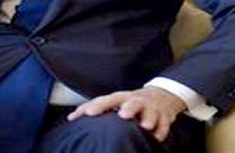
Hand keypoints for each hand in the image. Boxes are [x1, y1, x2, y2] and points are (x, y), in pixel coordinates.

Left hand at [67, 86, 186, 141]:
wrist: (161, 97)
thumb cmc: (130, 103)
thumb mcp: (115, 102)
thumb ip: (97, 110)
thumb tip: (70, 119)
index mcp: (120, 98)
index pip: (106, 100)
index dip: (97, 106)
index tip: (86, 113)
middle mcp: (135, 101)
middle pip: (131, 102)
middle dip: (128, 108)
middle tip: (122, 115)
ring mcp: (151, 108)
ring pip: (149, 112)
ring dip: (147, 119)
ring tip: (145, 126)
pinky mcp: (164, 117)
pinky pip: (163, 125)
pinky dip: (160, 131)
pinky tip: (157, 137)